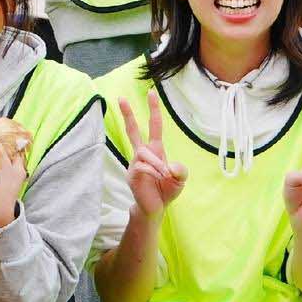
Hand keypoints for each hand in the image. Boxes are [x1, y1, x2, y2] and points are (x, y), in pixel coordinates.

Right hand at [119, 95, 187, 217]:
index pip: (154, 126)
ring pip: (143, 153)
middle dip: (128, 114)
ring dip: (157, 163)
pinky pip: (142, 167)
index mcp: (155, 150)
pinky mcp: (131, 174)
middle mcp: (143, 154)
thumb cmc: (166, 190)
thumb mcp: (180, 179)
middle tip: (121, 97)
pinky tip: (159, 181)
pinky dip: (154, 173)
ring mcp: (135, 163)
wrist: (155, 209)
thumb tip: (170, 166)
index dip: (154, 110)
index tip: (151, 93)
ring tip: (165, 175)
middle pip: (133, 131)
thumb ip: (180, 171)